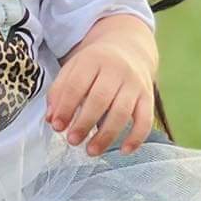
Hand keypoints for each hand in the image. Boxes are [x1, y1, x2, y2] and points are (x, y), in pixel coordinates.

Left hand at [45, 30, 154, 154]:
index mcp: (92, 61)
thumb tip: (52, 119)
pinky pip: (145, 119)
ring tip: (91, 151)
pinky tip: (124, 151)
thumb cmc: (95, 66)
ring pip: (122, 112)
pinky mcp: (148, 97)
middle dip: (84, 123)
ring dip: (106, 135)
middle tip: (72, 141)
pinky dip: (136, 137)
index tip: (57, 126)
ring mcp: (134, 84)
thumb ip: (59, 92)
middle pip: (100, 99)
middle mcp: (116, 70)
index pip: (76, 85)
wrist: (129, 49)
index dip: (65, 108)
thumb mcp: (73, 69)